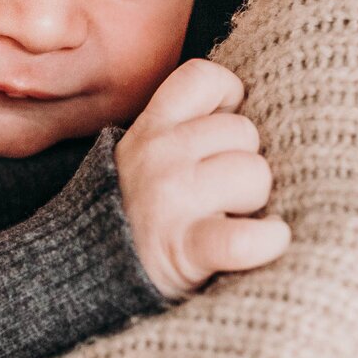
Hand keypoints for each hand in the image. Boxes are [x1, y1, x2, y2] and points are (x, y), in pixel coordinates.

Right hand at [115, 59, 290, 299]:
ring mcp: (172, 201)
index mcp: (151, 129)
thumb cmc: (137, 213)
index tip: (223, 133)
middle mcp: (159, 156)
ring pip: (253, 173)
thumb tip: (246, 110)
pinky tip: (270, 239)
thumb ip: (183, 128)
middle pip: (243, 130)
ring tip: (232, 216)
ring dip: (255, 200)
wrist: (88, 279)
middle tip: (225, 192)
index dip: (229, 98)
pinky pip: (243, 238)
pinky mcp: (187, 248)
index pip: (202, 78)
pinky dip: (266, 240)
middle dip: (246, 161)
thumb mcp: (144, 156)